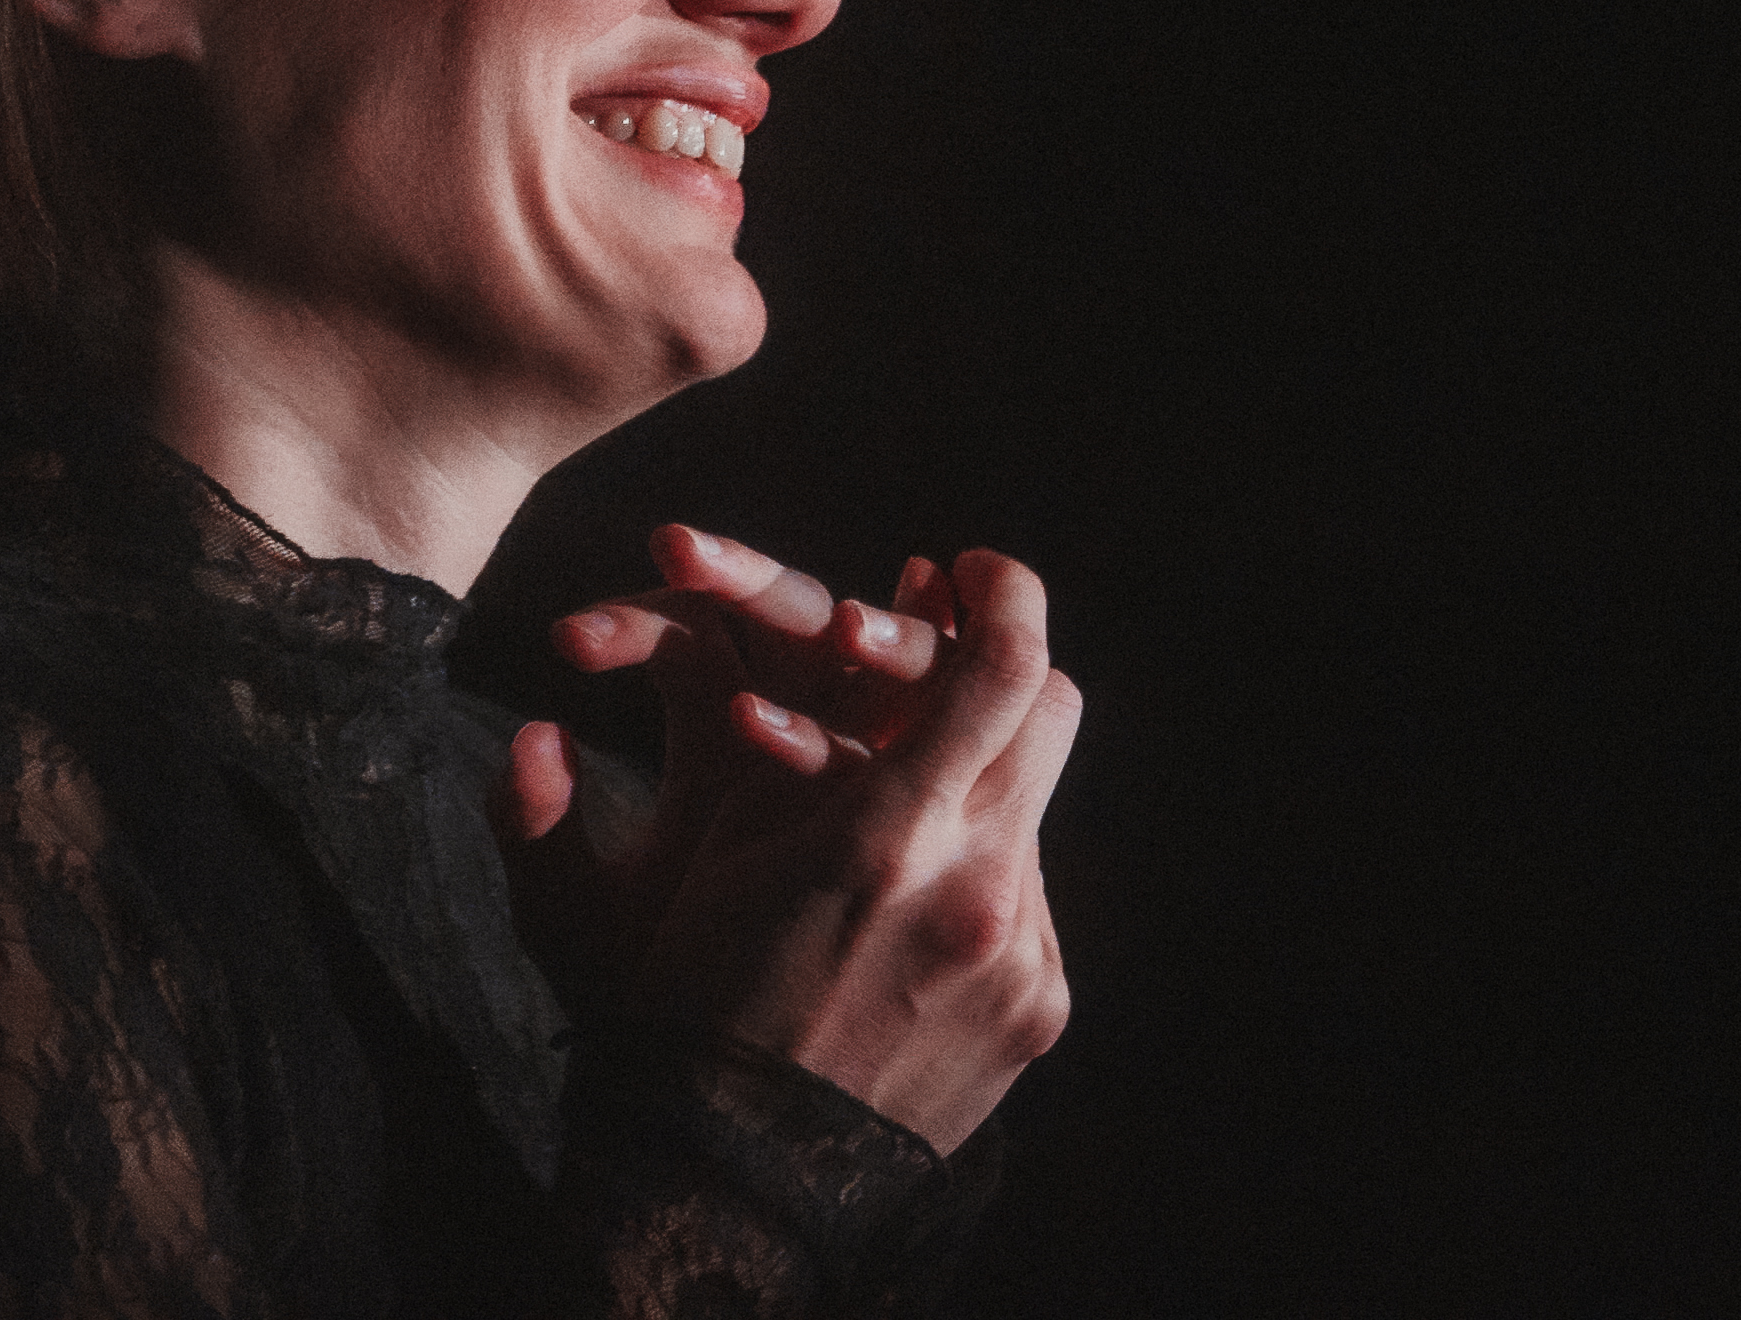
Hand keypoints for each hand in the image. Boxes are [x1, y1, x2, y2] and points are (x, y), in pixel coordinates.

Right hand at [490, 530, 1077, 1154]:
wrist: (735, 1174)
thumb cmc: (688, 995)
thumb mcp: (714, 846)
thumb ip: (776, 725)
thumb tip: (827, 620)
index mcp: (883, 839)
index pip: (1002, 672)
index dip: (1006, 597)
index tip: (977, 566)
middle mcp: (976, 892)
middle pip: (1052, 716)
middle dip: (1003, 669)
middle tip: (949, 652)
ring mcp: (1020, 957)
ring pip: (1035, 811)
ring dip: (977, 788)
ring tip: (897, 812)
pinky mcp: (1039, 1010)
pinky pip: (1030, 903)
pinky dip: (976, 880)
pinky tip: (908, 912)